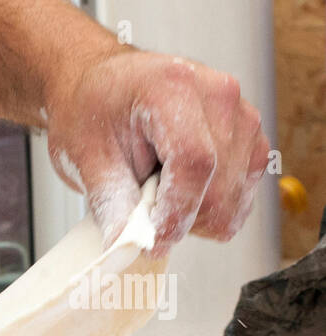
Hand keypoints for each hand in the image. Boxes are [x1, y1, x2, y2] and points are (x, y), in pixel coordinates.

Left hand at [46, 48, 269, 255]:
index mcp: (173, 89)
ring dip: (196, 214)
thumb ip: (111, 204)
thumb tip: (125, 248)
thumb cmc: (90, 112)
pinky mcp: (249, 136)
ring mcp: (241, 115)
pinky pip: (243, 191)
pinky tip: (179, 193)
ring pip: (235, 196)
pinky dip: (212, 207)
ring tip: (157, 193)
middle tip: (141, 215)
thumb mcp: (85, 157)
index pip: (194, 164)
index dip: (176, 213)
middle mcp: (219, 96)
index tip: (152, 242)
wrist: (102, 87)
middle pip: (220, 187)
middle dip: (182, 219)